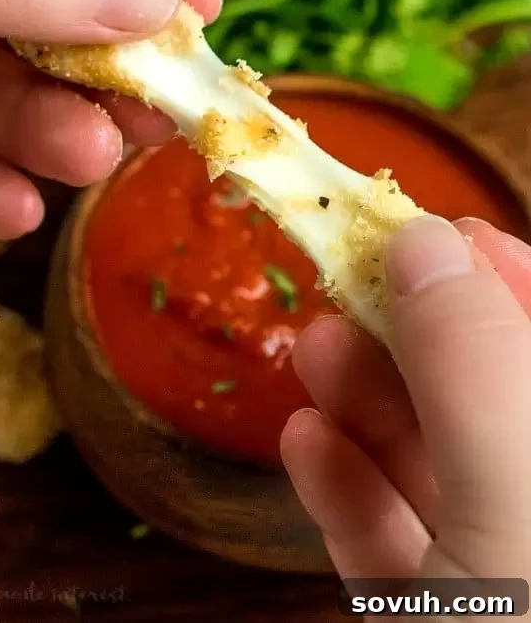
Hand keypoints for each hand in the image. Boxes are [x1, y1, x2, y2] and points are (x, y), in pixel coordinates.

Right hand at [282, 216, 530, 595]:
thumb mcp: (513, 493)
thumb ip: (472, 363)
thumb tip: (422, 240)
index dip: (495, 274)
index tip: (418, 230)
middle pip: (482, 394)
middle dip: (409, 334)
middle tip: (343, 282)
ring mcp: (493, 566)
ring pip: (431, 463)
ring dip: (363, 399)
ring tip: (311, 350)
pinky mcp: (431, 613)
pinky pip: (391, 539)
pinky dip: (344, 486)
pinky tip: (306, 442)